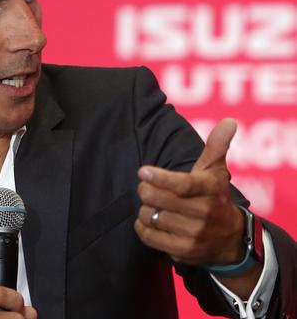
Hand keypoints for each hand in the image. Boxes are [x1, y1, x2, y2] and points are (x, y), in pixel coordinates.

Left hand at [134, 118, 244, 265]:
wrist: (230, 239)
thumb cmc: (214, 196)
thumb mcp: (216, 171)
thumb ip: (216, 146)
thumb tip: (229, 121)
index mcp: (209, 190)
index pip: (182, 185)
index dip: (160, 178)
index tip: (142, 171)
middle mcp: (204, 213)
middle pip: (160, 200)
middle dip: (146, 190)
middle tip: (145, 185)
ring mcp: (194, 234)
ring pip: (151, 217)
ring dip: (144, 208)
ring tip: (151, 203)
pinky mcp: (183, 251)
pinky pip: (149, 236)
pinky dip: (142, 226)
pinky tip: (149, 219)